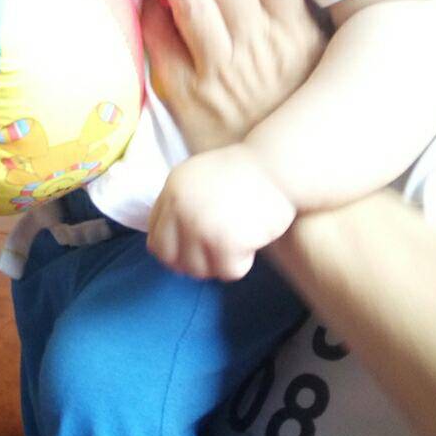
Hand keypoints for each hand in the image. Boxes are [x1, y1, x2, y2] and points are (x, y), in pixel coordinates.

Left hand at [142, 0, 325, 154]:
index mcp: (295, 33)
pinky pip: (165, 47)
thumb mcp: (315, 59)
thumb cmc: (298, 114)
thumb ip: (294, 13)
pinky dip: (153, 15)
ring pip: (193, 2)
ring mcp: (222, 72)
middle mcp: (258, 46)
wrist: (278, 184)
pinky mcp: (190, 98)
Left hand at [148, 146, 295, 280]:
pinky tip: (252, 243)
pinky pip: (228, 271)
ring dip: (220, 263)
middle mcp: (180, 208)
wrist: (279, 164)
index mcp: (172, 190)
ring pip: (200, 270)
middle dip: (196, 264)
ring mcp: (201, 225)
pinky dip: (242, 264)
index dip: (176, 252)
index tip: (195, 252)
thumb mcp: (200, 177)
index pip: (156, 241)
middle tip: (219, 254)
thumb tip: (169, 250)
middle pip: (174, 261)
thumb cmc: (247, 173)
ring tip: (239, 244)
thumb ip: (182, 204)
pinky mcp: (226, 240)